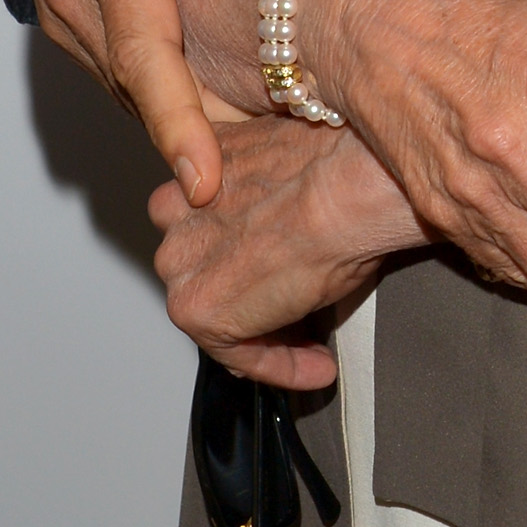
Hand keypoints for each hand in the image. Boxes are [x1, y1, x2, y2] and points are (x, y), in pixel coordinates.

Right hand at [0, 0, 310, 204]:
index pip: (143, 50)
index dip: (176, 120)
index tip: (205, 180)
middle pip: (142, 85)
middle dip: (203, 140)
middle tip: (281, 180)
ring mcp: (68, 7)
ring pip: (129, 83)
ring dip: (186, 120)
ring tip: (269, 153)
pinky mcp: (73, 12)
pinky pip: (120, 66)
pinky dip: (164, 91)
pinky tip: (224, 105)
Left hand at [150, 115, 421, 386]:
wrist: (347, 188)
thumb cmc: (340, 166)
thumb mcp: (297, 167)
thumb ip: (273, 192)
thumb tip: (304, 214)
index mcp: (201, 159)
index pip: (211, 215)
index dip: (248, 249)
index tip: (286, 269)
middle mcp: (179, 209)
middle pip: (205, 264)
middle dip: (247, 290)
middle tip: (300, 308)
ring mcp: (182, 261)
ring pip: (215, 308)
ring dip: (260, 331)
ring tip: (313, 346)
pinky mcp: (196, 308)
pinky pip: (234, 351)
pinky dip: (276, 365)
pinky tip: (314, 367)